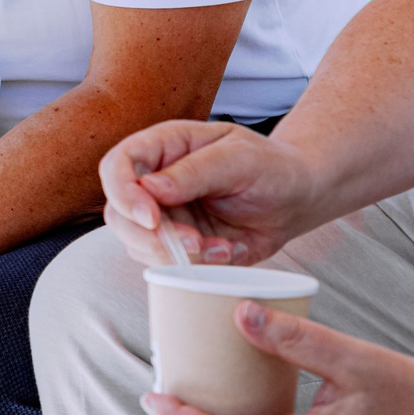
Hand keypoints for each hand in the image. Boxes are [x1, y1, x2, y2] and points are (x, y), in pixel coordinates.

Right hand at [99, 118, 323, 267]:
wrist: (296, 197)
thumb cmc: (271, 167)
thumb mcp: (240, 159)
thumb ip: (195, 171)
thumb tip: (150, 187)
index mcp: (163, 148)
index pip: (117, 166)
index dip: (124, 194)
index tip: (151, 219)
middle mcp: (154, 182)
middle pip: (119, 212)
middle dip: (149, 236)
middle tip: (192, 243)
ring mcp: (164, 216)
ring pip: (137, 243)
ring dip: (172, 255)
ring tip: (218, 248)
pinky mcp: (179, 244)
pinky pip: (166, 263)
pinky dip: (193, 266)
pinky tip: (225, 251)